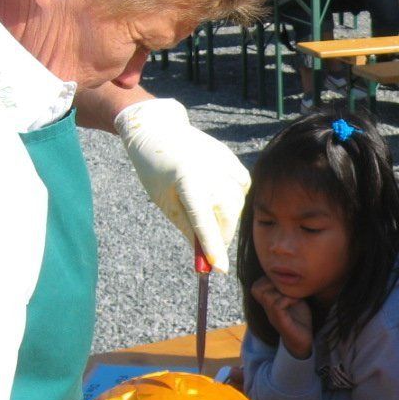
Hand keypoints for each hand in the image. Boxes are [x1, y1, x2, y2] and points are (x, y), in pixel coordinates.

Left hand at [114, 99, 249, 271]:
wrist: (159, 130)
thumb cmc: (156, 169)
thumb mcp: (164, 201)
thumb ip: (186, 226)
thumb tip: (203, 253)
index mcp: (189, 184)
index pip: (205, 225)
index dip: (213, 250)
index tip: (218, 269)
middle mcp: (211, 174)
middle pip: (227, 217)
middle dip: (220, 237)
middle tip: (212, 249)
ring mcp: (224, 165)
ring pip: (237, 204)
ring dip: (227, 218)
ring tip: (211, 217)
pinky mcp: (231, 160)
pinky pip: (243, 187)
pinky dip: (236, 198)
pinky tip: (222, 198)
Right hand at [251, 277, 312, 358]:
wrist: (303, 340)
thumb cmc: (299, 319)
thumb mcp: (294, 299)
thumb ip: (289, 288)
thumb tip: (293, 271)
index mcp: (269, 301)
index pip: (257, 284)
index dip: (268, 279)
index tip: (284, 282)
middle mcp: (267, 308)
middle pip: (257, 287)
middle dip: (273, 282)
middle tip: (288, 287)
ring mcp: (272, 315)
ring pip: (268, 295)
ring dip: (283, 291)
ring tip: (294, 294)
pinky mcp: (279, 321)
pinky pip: (277, 304)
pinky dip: (289, 299)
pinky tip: (297, 301)